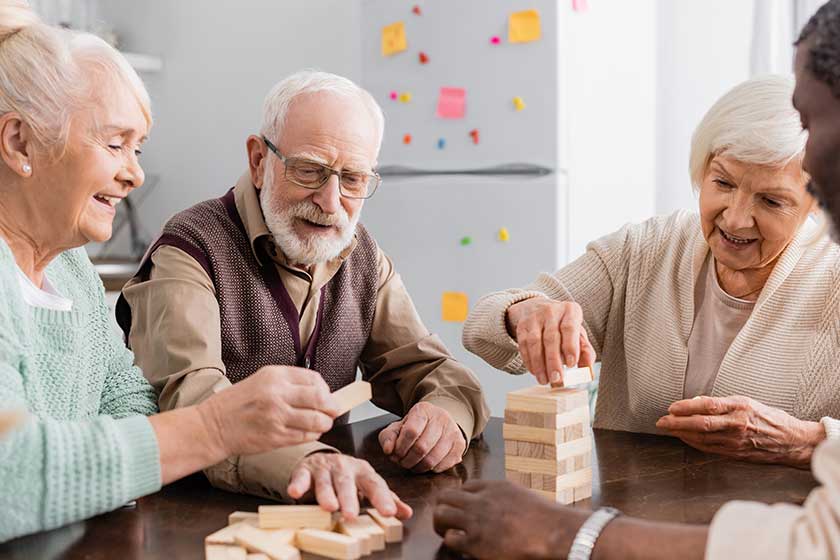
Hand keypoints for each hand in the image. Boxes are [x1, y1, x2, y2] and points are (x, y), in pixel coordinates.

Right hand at [198, 365, 340, 456]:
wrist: (213, 426)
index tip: (327, 395)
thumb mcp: (262, 381)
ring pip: (316, 420)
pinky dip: (312, 435)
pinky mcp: (275, 437)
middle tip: (333, 411)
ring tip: (323, 423)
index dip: (326, 389)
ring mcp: (277, 416)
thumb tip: (319, 391)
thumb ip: (289, 384)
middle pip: (320, 399)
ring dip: (325, 423)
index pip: (314, 379)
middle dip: (332, 407)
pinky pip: (305, 436)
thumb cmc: (237, 403)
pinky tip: (309, 432)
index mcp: (275, 376)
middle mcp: (277, 394)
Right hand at [287, 452, 412, 520]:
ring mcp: (324, 468)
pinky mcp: (305, 471)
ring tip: (329, 507)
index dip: (382, 498)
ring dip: (326, 494)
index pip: (374, 484)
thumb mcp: (368, 485)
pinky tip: (295, 492)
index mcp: (363, 471)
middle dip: (349, 498)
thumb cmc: (349, 477)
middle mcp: (344, 467)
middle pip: (347, 483)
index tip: (389, 513)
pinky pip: (301, 477)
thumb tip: (407, 513)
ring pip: (325, 481)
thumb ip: (386, 499)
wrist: (322, 460)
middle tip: (351, 515)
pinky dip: (298, 484)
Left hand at [378, 402, 466, 472]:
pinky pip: (444, 465)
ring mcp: (453, 431)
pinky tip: (425, 464)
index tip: (395, 453)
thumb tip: (388, 450)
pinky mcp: (460, 444)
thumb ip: (388, 437)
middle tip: (402, 462)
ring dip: (418, 467)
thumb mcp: (397, 428)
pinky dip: (431, 469)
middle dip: (408, 460)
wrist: (438, 423)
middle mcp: (441, 417)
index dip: (401, 447)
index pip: (411, 431)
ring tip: (412, 465)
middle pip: (422, 447)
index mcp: (423, 410)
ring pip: (433, 459)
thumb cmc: (415, 427)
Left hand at [434, 480, 587, 558]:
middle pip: (445, 496)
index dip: (462, 498)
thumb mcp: (521, 495)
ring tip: (447, 532)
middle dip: (443, 507)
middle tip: (447, 520)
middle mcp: (481, 500)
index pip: (465, 486)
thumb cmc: (545, 518)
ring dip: (441, 524)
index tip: (464, 508)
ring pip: (440, 514)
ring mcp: (476, 520)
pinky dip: (452, 541)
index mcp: (494, 487)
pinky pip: (450, 538)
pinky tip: (462, 545)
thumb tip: (498, 504)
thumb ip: (504, 497)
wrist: (552, 532)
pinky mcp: (475, 542)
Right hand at [506, 298, 595, 384]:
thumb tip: (588, 371)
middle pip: (551, 338)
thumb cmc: (563, 326)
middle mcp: (551, 311)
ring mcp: (534, 317)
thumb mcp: (578, 334)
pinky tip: (535, 371)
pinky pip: (523, 345)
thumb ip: (585, 351)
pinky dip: (529, 360)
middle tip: (556, 379)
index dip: (570, 346)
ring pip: (535, 342)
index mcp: (570, 311)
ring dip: (539, 364)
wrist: (538, 309)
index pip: (569, 328)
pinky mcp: (522, 326)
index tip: (571, 364)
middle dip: (553, 361)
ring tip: (544, 380)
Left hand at [656, 395, 825, 467]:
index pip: (707, 405)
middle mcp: (737, 424)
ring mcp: (736, 441)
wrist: (792, 441)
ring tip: (668, 429)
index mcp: (740, 407)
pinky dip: (694, 443)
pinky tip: (684, 438)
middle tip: (661, 421)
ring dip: (681, 434)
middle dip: (677, 423)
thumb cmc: (769, 418)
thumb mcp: (747, 402)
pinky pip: (709, 448)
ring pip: (702, 438)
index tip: (671, 407)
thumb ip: (722, 403)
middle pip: (701, 424)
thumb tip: (696, 402)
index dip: (686, 407)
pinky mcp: (735, 453)